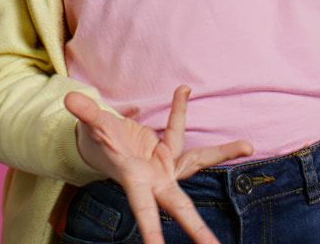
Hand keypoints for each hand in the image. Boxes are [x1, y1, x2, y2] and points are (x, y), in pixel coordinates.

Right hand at [64, 86, 252, 243]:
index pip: (144, 210)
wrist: (99, 142)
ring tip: (247, 145)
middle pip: (179, 206)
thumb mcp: (92, 126)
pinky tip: (182, 90)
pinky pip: (178, 129)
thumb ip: (86, 114)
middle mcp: (153, 179)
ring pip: (197, 160)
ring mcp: (164, 165)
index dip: (151, 231)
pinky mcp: (168, 150)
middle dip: (197, 230)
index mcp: (134, 180)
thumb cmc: (96, 140)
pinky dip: (178, 110)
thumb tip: (71, 98)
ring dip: (222, 152)